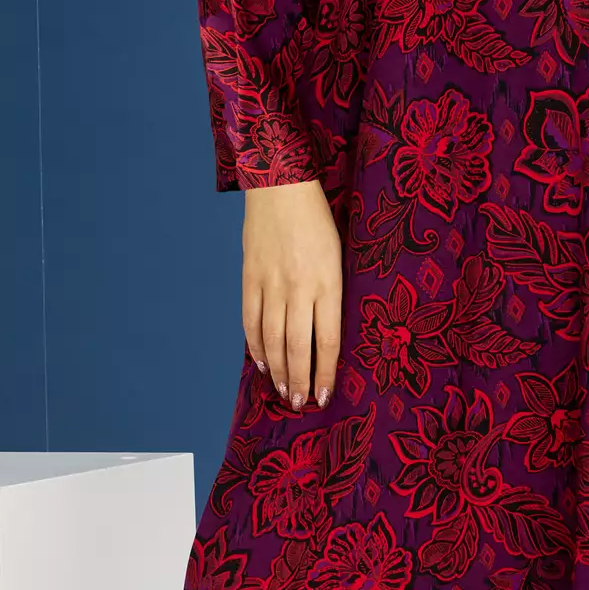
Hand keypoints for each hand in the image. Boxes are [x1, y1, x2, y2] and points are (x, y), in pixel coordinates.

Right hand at [242, 179, 342, 406]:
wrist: (282, 186)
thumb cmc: (318, 221)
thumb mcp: (338, 257)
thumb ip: (331, 294)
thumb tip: (324, 334)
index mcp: (328, 283)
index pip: (326, 341)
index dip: (324, 373)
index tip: (324, 396)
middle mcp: (299, 287)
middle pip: (298, 347)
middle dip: (299, 381)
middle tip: (300, 403)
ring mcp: (271, 283)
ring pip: (272, 339)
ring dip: (277, 370)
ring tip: (282, 391)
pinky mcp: (250, 277)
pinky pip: (250, 320)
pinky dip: (255, 345)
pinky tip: (261, 361)